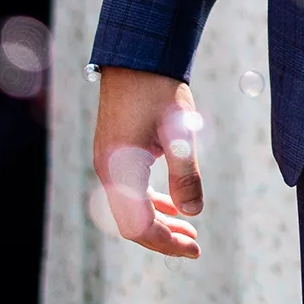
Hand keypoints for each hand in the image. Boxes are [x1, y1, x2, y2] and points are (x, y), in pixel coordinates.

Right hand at [93, 68, 200, 257]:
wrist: (136, 55)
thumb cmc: (159, 90)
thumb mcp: (179, 131)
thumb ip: (185, 174)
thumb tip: (193, 212)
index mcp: (120, 170)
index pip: (139, 226)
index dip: (166, 243)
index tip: (194, 248)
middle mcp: (108, 171)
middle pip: (132, 223)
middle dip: (164, 238)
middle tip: (195, 245)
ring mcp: (108, 162)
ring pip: (130, 208)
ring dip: (160, 221)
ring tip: (189, 230)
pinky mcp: (115, 153)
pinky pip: (129, 191)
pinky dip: (152, 203)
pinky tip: (173, 204)